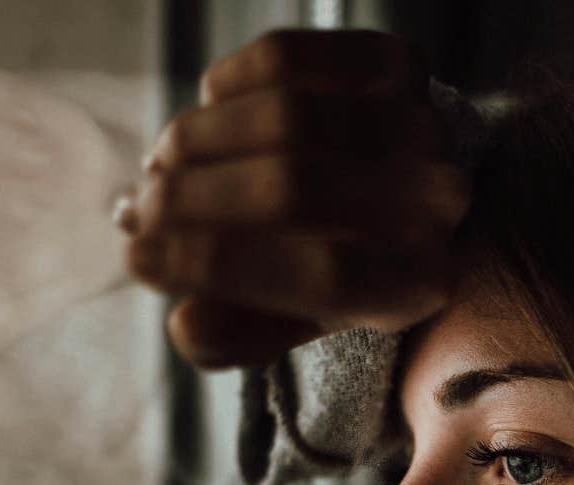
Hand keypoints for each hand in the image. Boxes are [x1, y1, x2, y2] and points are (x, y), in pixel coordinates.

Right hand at [121, 28, 472, 368]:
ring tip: (159, 168)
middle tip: (137, 211)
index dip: (219, 267)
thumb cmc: (327, 265)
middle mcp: (437, 202)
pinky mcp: (394, 64)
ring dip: (198, 140)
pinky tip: (207, 113)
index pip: (322, 279)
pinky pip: (288, 59)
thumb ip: (237, 336)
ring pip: (286, 117)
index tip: (136, 260)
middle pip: (295, 189)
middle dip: (193, 200)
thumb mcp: (284, 319)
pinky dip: (227, 84)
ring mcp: (422, 124)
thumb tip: (185, 323)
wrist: (396, 188)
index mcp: (418, 284)